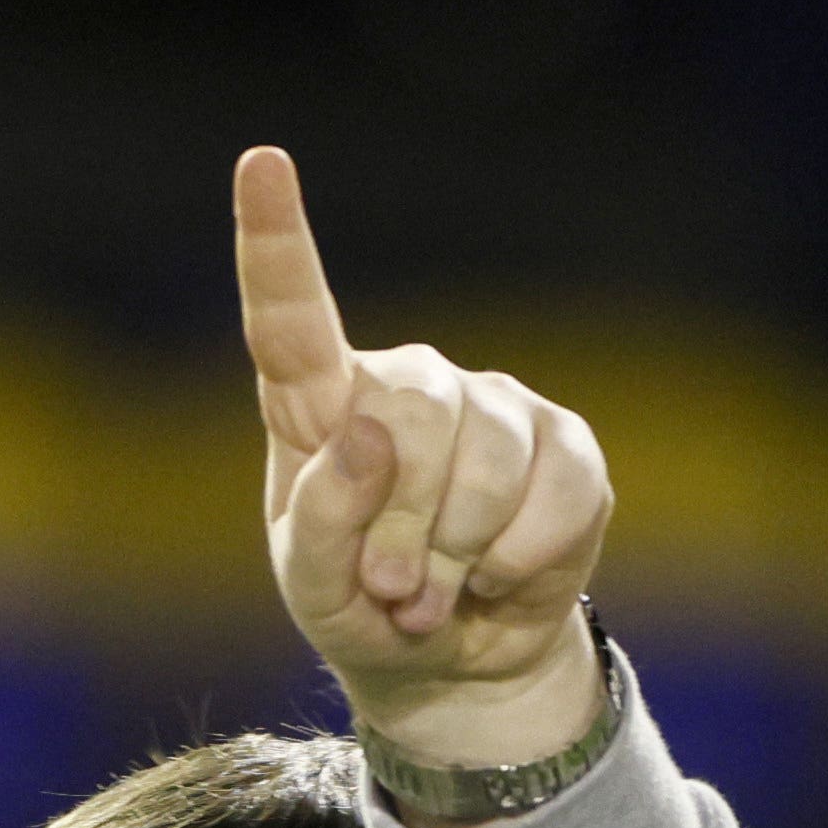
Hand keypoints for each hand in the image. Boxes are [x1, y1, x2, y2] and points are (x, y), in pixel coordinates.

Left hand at [234, 145, 609, 775]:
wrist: (458, 664)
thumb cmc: (364, 610)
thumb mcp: (315, 590)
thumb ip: (321, 522)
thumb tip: (366, 436)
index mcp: (319, 406)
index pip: (290, 317)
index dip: (275, 238)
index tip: (261, 163)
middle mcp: (407, 384)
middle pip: (412, 416)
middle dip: (403, 526)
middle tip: (396, 592)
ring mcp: (492, 404)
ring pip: (488, 459)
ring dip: (459, 554)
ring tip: (437, 594)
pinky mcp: (566, 444)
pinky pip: (557, 494)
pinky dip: (523, 560)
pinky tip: (500, 575)